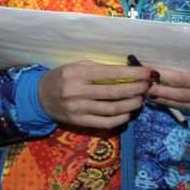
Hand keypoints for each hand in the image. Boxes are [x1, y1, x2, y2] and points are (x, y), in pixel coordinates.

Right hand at [36, 60, 150, 129]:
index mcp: (76, 74)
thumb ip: (99, 69)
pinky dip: (121, 118)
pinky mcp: (78, 122)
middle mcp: (75, 91)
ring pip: (113, 108)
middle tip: (148, 86)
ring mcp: (77, 109)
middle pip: (115, 92)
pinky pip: (106, 122)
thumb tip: (129, 72)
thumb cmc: (61, 78)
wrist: (39, 97)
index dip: (134, 73)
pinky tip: (128, 112)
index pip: (110, 73)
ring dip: (132, 104)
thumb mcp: (76, 67)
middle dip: (137, 88)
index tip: (150, 72)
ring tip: (141, 98)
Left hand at [148, 33, 189, 119]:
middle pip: (183, 82)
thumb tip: (185, 33)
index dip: (169, 66)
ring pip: (184, 98)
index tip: (151, 63)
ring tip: (144, 90)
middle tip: (141, 76)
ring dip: (162, 94)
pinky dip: (172, 104)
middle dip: (160, 80)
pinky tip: (159, 100)